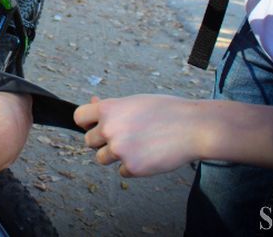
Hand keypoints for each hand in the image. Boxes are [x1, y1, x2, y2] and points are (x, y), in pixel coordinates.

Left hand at [73, 94, 206, 176]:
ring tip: (138, 145)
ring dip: (116, 155)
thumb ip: (113, 106)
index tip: (94, 126)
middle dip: (102, 141)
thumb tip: (94, 102)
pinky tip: (148, 155)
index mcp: (108, 109)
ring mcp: (119, 150)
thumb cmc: (167, 111)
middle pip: (88, 141)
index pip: (79, 117)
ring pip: (102, 158)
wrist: (194, 128)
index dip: (87, 123)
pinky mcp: (132, 167)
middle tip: (123, 137)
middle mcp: (109, 129)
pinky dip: (133, 167)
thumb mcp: (135, 101)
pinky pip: (122, 171)